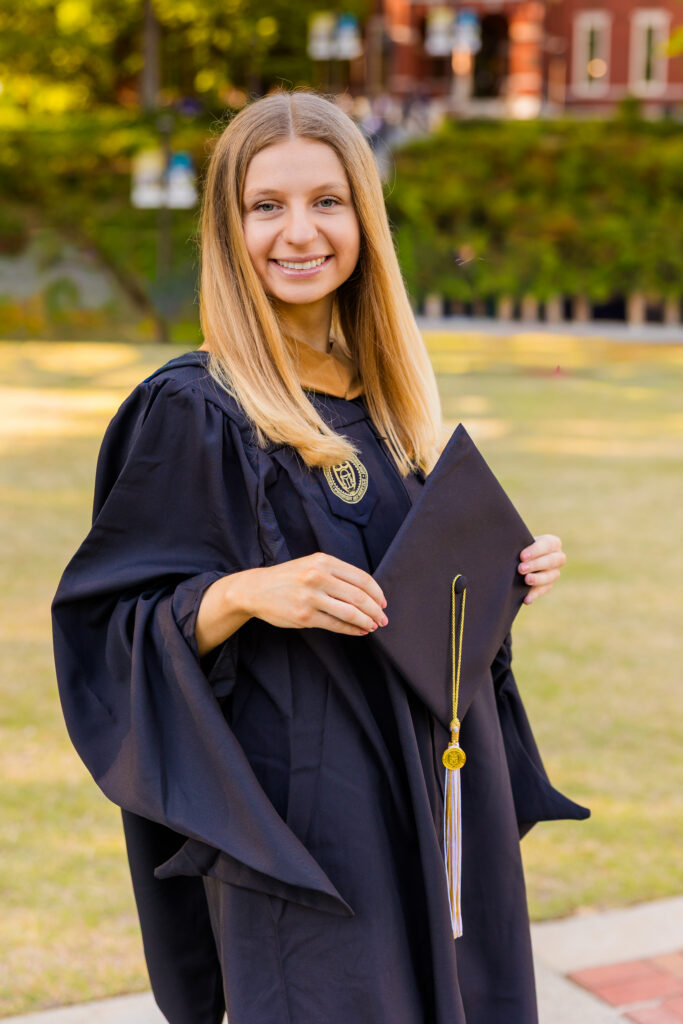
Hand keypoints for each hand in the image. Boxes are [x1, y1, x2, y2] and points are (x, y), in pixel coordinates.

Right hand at [238, 553, 387, 636]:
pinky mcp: (304, 616)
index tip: (383, 602)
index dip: (377, 593)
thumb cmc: (289, 577)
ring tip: (373, 626)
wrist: (256, 589)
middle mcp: (318, 577)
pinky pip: (336, 624)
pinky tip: (359, 631)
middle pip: (359, 596)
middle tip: (383, 618)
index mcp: (323, 561)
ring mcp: (311, 597)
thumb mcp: (312, 565)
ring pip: (350, 612)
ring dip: (366, 621)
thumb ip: (337, 573)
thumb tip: (368, 592)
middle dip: (376, 610)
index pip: (361, 578)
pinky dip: (352, 629)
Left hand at [518, 534, 565, 604]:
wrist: (518, 558)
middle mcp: (558, 557)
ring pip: (550, 576)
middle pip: (551, 561)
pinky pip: (543, 590)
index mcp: (553, 543)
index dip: (535, 551)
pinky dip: (534, 595)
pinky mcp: (548, 585)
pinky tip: (526, 599)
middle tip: (520, 569)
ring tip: (526, 580)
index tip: (522, 556)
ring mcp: (554, 572)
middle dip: (536, 565)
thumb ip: (519, 542)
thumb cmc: (520, 546)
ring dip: (538, 579)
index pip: (548, 545)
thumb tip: (509, 546)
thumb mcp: (521, 541)